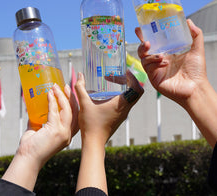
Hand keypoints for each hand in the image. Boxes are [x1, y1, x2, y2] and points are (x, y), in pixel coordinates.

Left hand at [2, 84, 75, 190]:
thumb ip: (38, 122)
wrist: (27, 160)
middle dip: (71, 97)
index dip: (74, 103)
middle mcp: (68, 134)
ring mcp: (63, 132)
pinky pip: (55, 111)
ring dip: (62, 96)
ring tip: (56, 87)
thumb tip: (34, 111)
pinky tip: (49, 94)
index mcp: (67, 135)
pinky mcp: (55, 130)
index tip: (69, 93)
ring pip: (67, 110)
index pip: (75, 117)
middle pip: (75, 111)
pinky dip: (52, 101)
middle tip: (66, 86)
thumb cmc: (31, 148)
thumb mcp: (38, 131)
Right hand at [75, 70, 143, 193]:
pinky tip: (108, 94)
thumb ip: (80, 88)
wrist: (93, 143)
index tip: (124, 72)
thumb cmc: (91, 124)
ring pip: (132, 97)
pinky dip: (122, 95)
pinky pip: (127, 103)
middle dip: (130, 81)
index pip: (137, 89)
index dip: (133, 78)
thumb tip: (79, 75)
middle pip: (137, 92)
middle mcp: (126, 109)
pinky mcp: (120, 117)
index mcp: (121, 104)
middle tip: (118, 75)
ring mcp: (124, 114)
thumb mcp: (84, 104)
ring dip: (126, 88)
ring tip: (114, 81)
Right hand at [135, 19, 207, 106]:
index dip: (145, 35)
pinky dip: (153, 62)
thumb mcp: (197, 50)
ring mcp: (155, 68)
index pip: (153, 41)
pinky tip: (163, 62)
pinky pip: (147, 67)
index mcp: (167, 52)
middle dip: (142, 43)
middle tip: (146, 41)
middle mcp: (159, 59)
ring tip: (161, 55)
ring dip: (149, 54)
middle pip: (144, 49)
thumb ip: (195, 34)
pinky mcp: (154, 77)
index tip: (141, 28)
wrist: (196, 88)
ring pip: (143, 58)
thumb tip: (188, 21)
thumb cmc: (197, 71)